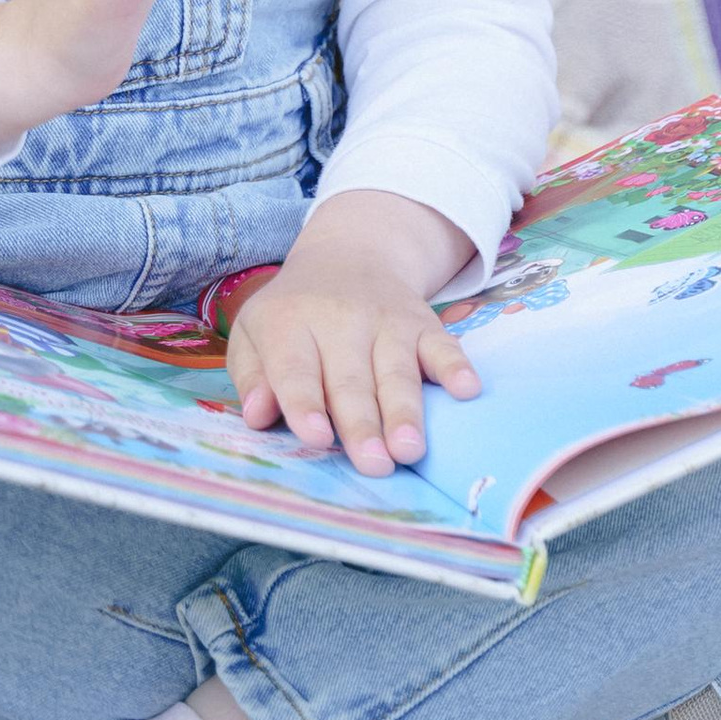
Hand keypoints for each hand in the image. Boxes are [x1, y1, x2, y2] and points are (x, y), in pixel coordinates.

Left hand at [227, 192, 481, 476]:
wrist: (350, 256)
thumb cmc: (294, 314)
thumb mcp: (256, 334)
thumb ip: (253, 376)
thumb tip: (257, 415)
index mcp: (289, 323)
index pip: (295, 368)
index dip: (305, 402)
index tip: (316, 436)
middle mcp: (340, 320)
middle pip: (351, 379)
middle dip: (362, 423)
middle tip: (373, 463)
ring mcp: (387, 322)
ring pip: (397, 371)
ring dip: (405, 411)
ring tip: (410, 449)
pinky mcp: (425, 324)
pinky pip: (444, 345)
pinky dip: (456, 366)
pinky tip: (467, 389)